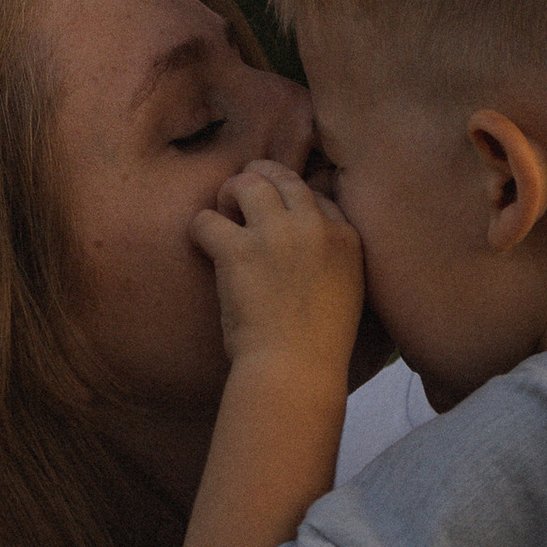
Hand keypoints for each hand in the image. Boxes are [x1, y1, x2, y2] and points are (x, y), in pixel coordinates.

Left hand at [189, 159, 367, 382]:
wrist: (295, 370)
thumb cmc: (318, 346)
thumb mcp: (347, 294)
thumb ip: (332, 263)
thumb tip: (306, 253)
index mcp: (346, 239)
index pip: (317, 196)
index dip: (292, 203)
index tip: (278, 220)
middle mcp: (315, 227)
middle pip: (283, 177)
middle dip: (259, 180)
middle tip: (240, 198)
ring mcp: (277, 235)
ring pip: (247, 183)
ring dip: (230, 194)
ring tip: (223, 217)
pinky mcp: (238, 250)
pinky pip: (207, 218)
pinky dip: (200, 229)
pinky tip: (203, 245)